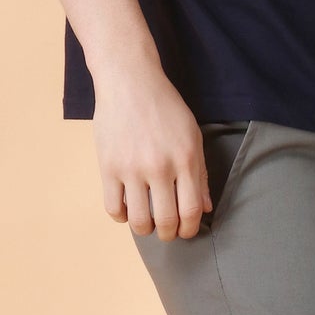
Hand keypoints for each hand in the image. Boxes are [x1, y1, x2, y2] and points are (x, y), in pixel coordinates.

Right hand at [91, 67, 210, 240]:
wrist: (129, 81)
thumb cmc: (165, 106)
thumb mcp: (192, 134)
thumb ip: (201, 173)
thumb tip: (206, 208)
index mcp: (186, 159)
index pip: (192, 210)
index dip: (190, 229)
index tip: (186, 231)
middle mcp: (160, 167)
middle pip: (166, 220)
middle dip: (168, 234)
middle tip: (166, 231)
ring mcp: (132, 169)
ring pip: (138, 220)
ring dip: (144, 229)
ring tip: (146, 223)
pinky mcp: (108, 167)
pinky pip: (113, 208)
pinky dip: (121, 216)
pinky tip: (126, 209)